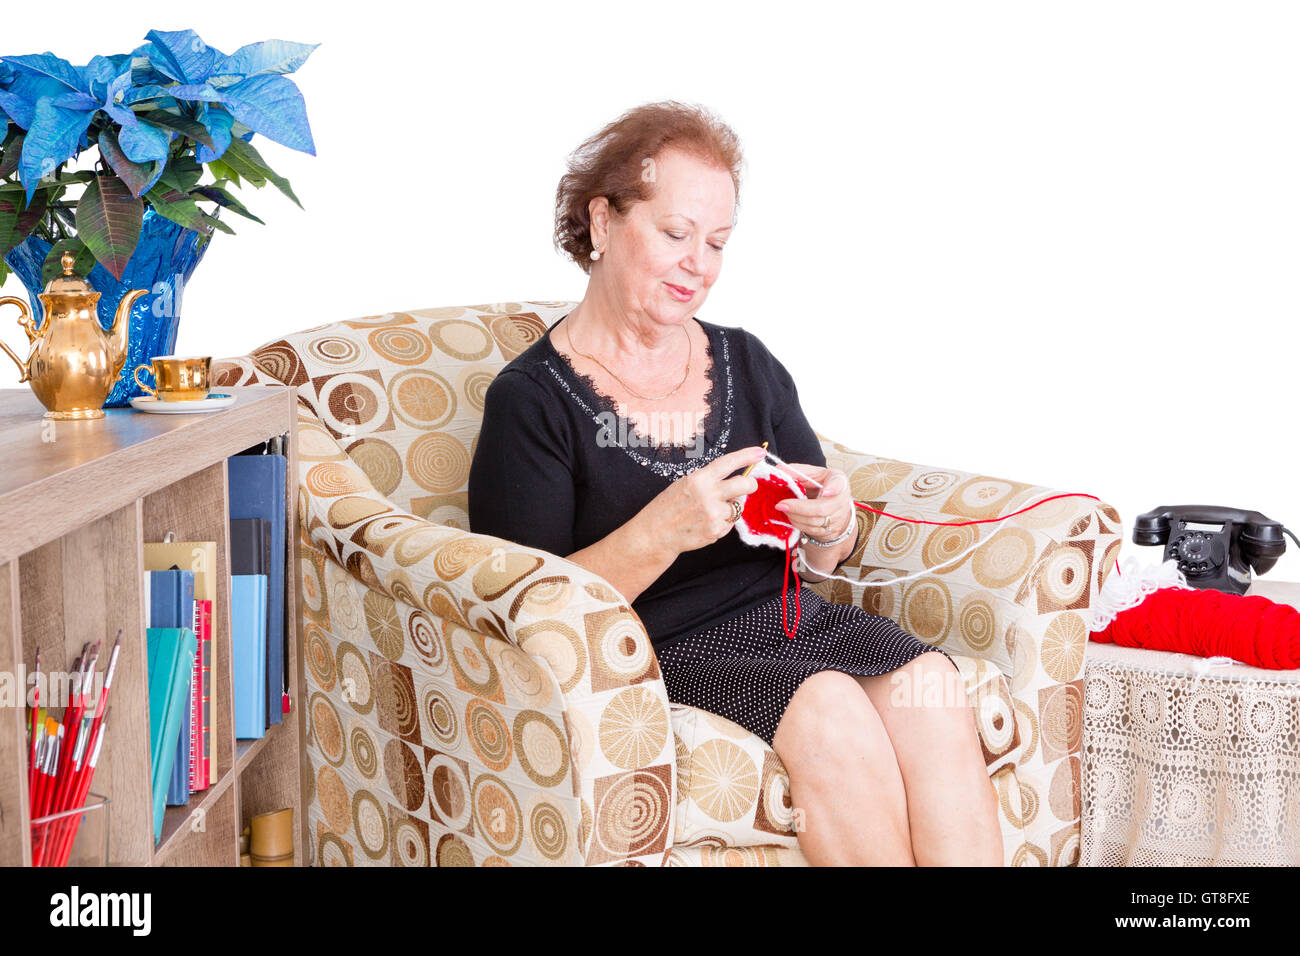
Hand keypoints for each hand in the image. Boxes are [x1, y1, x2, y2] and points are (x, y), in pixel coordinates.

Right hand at [641, 445, 766, 554]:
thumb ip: (709, 480)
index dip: (747, 456)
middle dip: (750, 485)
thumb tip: (735, 480)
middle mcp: (708, 495)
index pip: (728, 463)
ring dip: (732, 506)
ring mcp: (713, 514)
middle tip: (747, 486)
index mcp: (699, 479)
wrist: (656, 533)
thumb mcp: (685, 484)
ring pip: (739, 506)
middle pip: (745, 485)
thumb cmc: (669, 507)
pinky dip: (723, 522)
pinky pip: (730, 523)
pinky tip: (707, 522)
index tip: (759, 453)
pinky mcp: (716, 531)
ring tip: (712, 509)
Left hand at [773, 464, 854, 541]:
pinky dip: (797, 523)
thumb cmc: (822, 485)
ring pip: (814, 522)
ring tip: (784, 508)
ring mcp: (838, 518)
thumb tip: (779, 471)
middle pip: (821, 508)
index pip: (839, 484)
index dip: (833, 488)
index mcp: (839, 481)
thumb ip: (798, 471)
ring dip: (794, 516)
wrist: (834, 505)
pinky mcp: (831, 531)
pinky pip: (811, 530)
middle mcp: (841, 500)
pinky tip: (791, 515)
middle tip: (781, 505)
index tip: (825, 492)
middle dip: (798, 508)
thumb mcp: (813, 474)